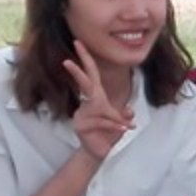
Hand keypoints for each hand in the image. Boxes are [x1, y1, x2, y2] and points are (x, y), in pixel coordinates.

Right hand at [62, 41, 133, 160]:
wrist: (99, 152)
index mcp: (96, 98)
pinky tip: (124, 130)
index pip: (91, 74)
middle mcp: (87, 104)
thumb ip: (124, 115)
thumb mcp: (120, 122)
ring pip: (102, 108)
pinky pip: (103, 120)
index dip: (86, 59)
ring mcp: (81, 114)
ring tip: (127, 127)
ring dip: (116, 118)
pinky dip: (116, 125)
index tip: (78, 43)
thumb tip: (129, 111)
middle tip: (67, 60)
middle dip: (77, 71)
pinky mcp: (81, 125)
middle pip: (84, 83)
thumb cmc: (108, 134)